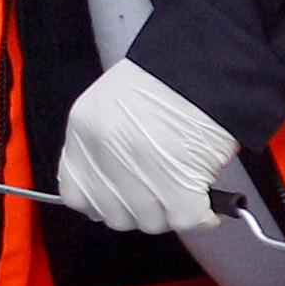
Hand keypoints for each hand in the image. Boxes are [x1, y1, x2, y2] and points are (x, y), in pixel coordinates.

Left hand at [54, 61, 233, 234]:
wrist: (209, 64)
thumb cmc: (168, 80)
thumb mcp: (114, 103)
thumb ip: (104, 146)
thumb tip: (113, 190)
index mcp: (84, 129)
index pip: (75, 194)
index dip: (101, 201)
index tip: (119, 198)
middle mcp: (105, 151)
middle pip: (114, 215)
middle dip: (140, 208)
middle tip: (161, 190)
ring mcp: (139, 170)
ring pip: (150, 222)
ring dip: (171, 210)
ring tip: (185, 183)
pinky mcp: (178, 185)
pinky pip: (186, 221)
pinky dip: (202, 216)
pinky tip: (206, 199)